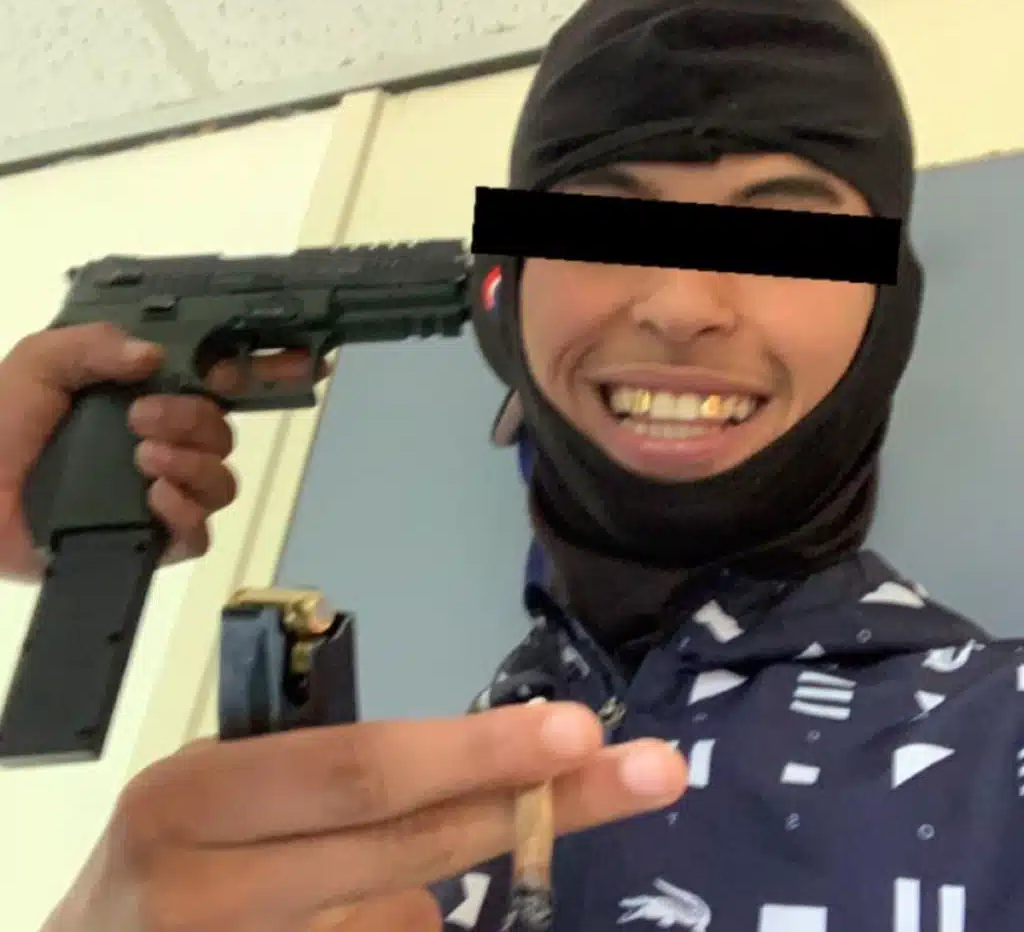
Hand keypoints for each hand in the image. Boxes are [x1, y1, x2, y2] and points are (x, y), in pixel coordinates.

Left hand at [0, 322, 327, 580]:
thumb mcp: (38, 363)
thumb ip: (92, 345)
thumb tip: (152, 355)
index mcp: (144, 398)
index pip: (217, 383)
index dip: (264, 372)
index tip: (301, 362)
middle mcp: (162, 444)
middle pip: (223, 433)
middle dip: (197, 422)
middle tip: (144, 419)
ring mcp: (159, 494)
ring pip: (221, 482)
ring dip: (194, 466)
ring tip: (146, 460)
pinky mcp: (149, 541)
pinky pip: (198, 533)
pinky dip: (186, 514)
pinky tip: (156, 498)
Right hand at [52, 704, 685, 929]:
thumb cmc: (165, 862)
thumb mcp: (222, 797)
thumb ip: (329, 792)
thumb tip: (479, 803)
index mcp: (195, 795)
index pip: (362, 768)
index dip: (475, 750)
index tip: (577, 731)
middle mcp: (204, 886)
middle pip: (406, 842)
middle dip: (536, 806)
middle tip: (648, 773)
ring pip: (401, 925)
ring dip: (432, 902)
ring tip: (382, 873)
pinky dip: (407, 930)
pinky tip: (384, 910)